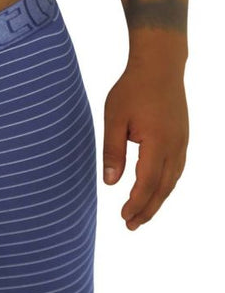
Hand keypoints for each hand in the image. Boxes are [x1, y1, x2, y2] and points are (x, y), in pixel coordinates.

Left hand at [102, 57, 187, 229]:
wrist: (160, 66)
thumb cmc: (133, 89)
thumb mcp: (114, 118)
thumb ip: (113, 151)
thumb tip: (109, 183)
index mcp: (157, 142)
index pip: (147, 183)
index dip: (136, 203)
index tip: (123, 217)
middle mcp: (175, 147)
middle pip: (163, 188)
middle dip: (147, 209)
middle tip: (130, 226)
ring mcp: (182, 143)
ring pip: (172, 181)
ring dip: (157, 200)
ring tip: (140, 214)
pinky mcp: (182, 138)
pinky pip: (176, 169)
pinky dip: (165, 185)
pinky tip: (155, 190)